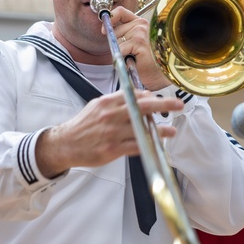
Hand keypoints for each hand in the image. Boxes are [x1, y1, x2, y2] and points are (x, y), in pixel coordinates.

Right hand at [35, 90, 182, 177]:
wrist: (65, 144)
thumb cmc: (84, 126)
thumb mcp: (97, 106)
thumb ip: (118, 101)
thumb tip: (142, 96)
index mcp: (107, 102)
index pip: (134, 95)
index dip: (150, 98)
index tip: (161, 100)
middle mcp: (111, 115)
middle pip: (142, 107)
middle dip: (163, 105)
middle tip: (178, 105)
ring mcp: (112, 132)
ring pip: (142, 127)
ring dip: (160, 129)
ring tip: (171, 130)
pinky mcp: (112, 149)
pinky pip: (136, 145)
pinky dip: (148, 144)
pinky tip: (157, 144)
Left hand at [104, 5, 172, 90]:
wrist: (159, 74)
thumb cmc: (148, 62)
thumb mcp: (133, 44)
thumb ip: (123, 34)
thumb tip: (105, 30)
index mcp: (141, 23)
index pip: (121, 12)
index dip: (110, 18)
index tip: (104, 29)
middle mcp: (141, 24)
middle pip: (115, 29)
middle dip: (117, 43)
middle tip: (129, 53)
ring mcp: (141, 32)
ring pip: (117, 41)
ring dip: (121, 52)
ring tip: (134, 57)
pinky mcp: (139, 42)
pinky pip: (120, 49)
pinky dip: (123, 58)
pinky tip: (134, 60)